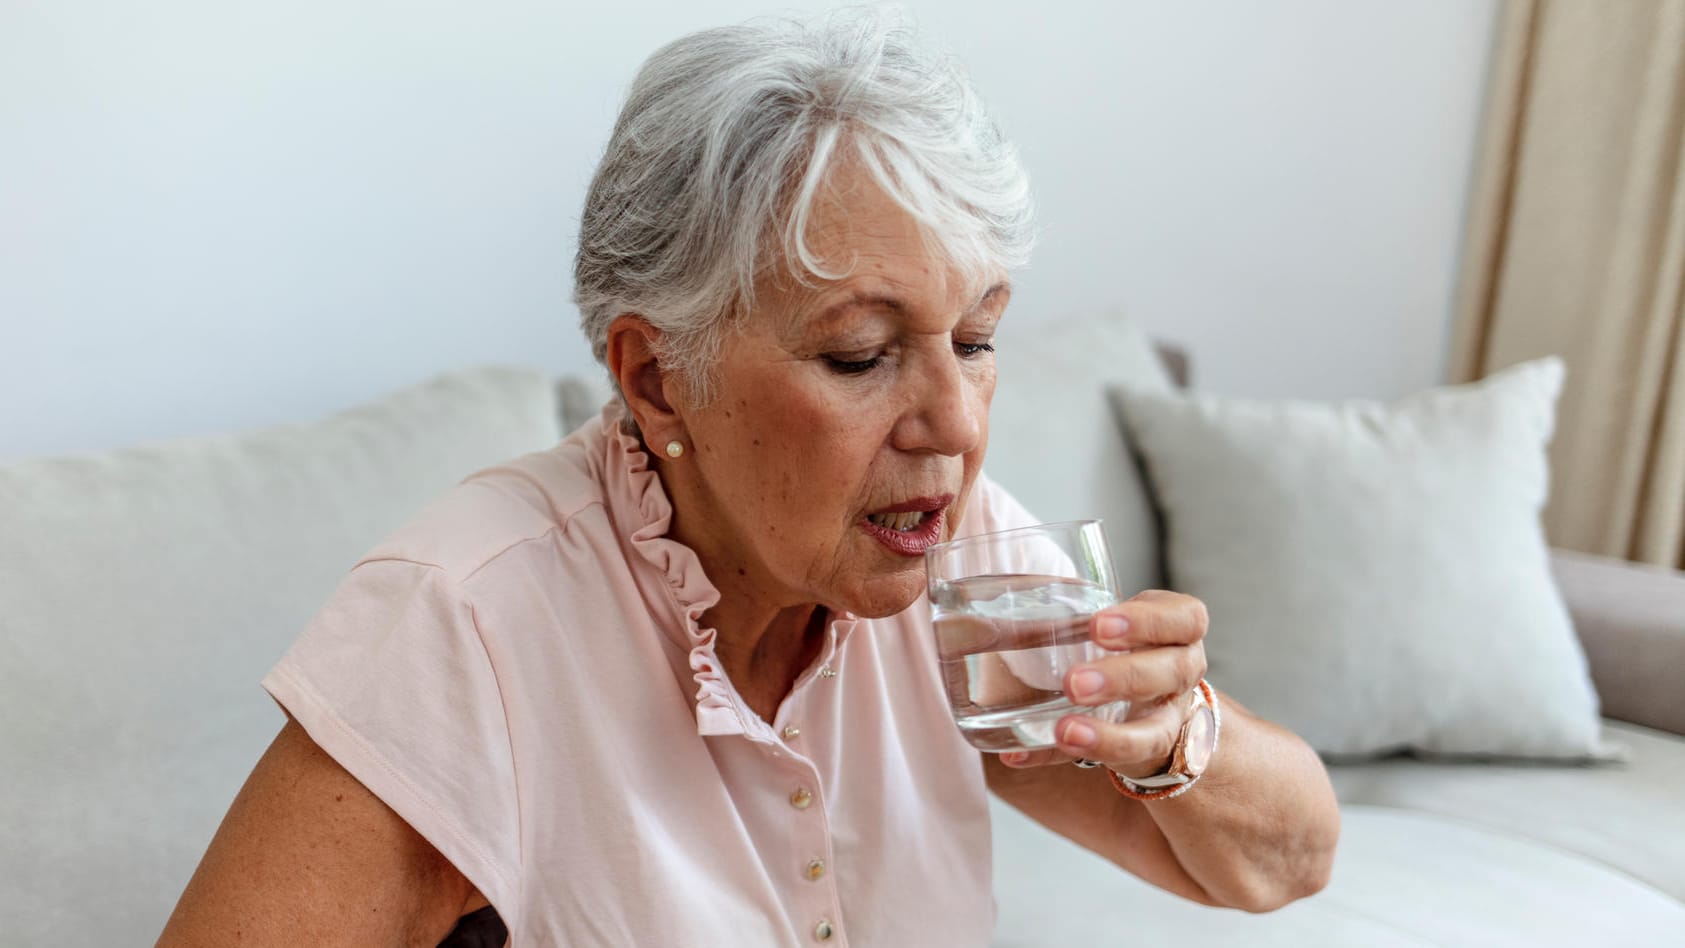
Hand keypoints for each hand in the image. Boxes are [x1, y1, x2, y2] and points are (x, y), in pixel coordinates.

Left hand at [999, 590, 1208, 778]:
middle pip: (1174, 670)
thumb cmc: (1116, 649)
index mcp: (1174, 631)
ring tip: (1064, 731)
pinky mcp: (1144, 755)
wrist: (1150, 704)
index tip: (1099, 626)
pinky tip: (1019, 755)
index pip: (1185, 618)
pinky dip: (1056, 756)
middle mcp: (1180, 673)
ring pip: (1155, 730)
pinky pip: (1111, 763)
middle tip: (1074, 682)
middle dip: (1125, 675)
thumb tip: (967, 617)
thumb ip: (1063, 617)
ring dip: (1107, 734)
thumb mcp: (1109, 626)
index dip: (1148, 621)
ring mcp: (1169, 718)